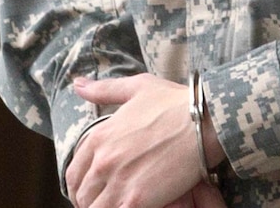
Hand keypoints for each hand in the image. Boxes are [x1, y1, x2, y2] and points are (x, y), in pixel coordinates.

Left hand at [66, 74, 225, 207]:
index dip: (81, 183)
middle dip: (91, 200)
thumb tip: (77, 84)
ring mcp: (119, 182)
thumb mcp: (138, 88)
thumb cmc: (174, 102)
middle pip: (82, 194)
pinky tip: (133, 206)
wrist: (204, 121)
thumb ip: (105, 90)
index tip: (93, 188)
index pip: (75, 170)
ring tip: (119, 204)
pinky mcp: (136, 200)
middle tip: (107, 200)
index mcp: (100, 136)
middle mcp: (103, 160)